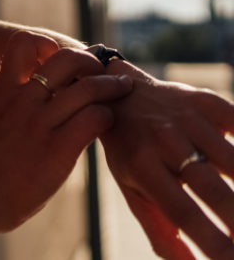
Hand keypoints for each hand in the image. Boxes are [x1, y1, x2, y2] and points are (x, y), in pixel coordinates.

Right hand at [0, 32, 133, 234]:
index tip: (58, 59)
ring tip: (122, 90)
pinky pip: (96, 119)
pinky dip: (108, 117)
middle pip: (66, 58)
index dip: (46, 44)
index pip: (22, 42)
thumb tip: (40, 106)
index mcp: (2, 92)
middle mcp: (22, 101)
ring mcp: (41, 123)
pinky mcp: (59, 149)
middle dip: (90, 61)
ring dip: (112, 86)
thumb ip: (13, 108)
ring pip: (89, 87)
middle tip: (101, 73)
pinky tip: (106, 126)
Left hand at [100, 63, 233, 258]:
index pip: (182, 211)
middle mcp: (165, 141)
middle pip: (213, 189)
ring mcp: (189, 119)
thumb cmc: (131, 152)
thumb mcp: (133, 190)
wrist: (122, 94)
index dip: (212, 240)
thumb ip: (160, 231)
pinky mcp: (210, 103)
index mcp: (142, 166)